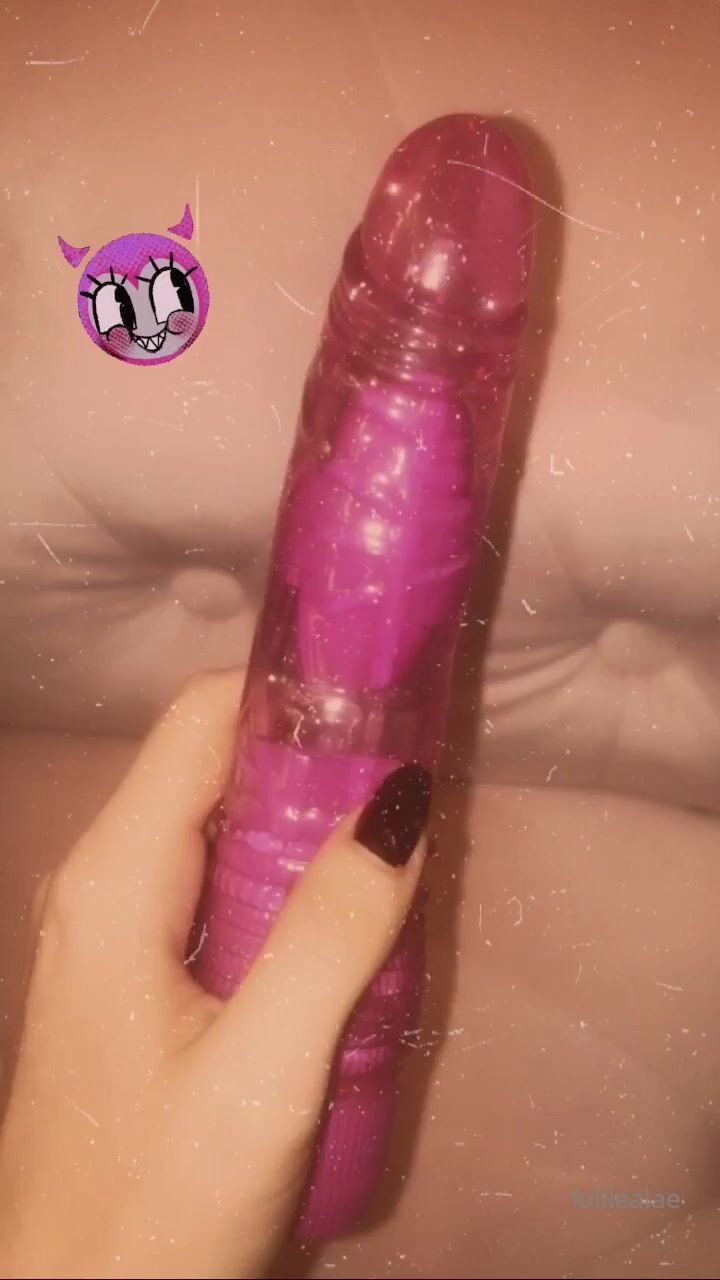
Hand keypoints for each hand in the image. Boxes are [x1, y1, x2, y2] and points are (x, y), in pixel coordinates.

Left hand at [0, 669, 426, 1279]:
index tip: (393, 706)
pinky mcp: (140, 980)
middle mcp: (105, 882)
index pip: (203, 719)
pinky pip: (223, 893)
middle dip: (319, 766)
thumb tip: (401, 796)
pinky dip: (290, 889)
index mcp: (115, 877)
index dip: (296, 695)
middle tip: (418, 794)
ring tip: (403, 857)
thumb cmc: (155, 1206)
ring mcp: (117, 932)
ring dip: (312, 833)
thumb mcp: (260, 1073)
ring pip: (225, 832)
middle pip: (217, 768)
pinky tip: (349, 930)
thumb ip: (332, 932)